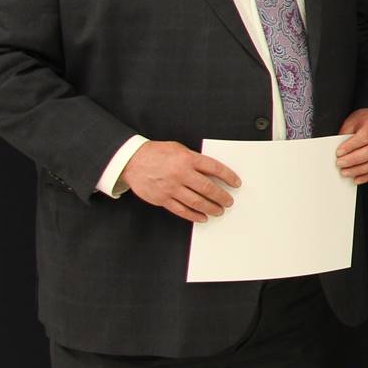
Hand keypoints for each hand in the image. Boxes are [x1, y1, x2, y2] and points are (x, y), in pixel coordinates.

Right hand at [121, 140, 241, 221]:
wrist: (131, 161)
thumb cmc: (156, 153)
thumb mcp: (179, 149)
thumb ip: (195, 160)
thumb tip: (212, 172)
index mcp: (187, 159)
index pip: (215, 168)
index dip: (229, 177)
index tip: (236, 183)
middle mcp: (180, 174)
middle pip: (208, 188)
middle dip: (222, 196)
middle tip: (229, 201)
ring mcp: (171, 188)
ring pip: (196, 202)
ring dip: (211, 208)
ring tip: (219, 211)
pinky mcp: (162, 199)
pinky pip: (181, 210)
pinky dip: (194, 215)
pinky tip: (202, 217)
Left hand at [335, 109, 367, 183]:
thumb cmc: (365, 121)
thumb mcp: (352, 121)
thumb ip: (345, 134)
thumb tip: (336, 150)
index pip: (364, 137)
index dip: (350, 146)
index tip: (338, 152)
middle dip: (352, 160)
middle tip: (339, 164)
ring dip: (358, 170)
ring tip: (345, 172)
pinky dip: (366, 176)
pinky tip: (356, 179)